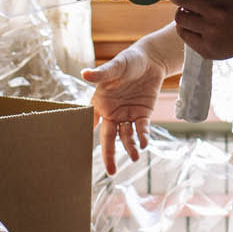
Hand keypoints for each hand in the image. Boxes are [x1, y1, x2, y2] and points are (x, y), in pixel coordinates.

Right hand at [82, 45, 165, 174]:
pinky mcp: (143, 114)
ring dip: (129, 146)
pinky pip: (141, 129)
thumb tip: (84, 74)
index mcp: (100, 103)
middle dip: (109, 154)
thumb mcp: (115, 66)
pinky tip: (144, 144)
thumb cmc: (128, 61)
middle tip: (111, 171)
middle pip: (109, 136)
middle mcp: (112, 112)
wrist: (151, 60)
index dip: (86, 136)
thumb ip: (101, 74)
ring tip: (134, 156)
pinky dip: (142, 136)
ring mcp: (127, 115)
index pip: (91, 122)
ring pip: (126, 135)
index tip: (81, 152)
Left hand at [173, 0, 232, 61]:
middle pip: (182, 2)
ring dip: (181, 15)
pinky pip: (184, 36)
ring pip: (180, 19)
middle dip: (178, 0)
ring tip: (187, 14)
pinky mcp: (207, 49)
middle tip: (180, 0)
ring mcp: (210, 33)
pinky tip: (191, 27)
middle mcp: (215, 15)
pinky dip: (184, 29)